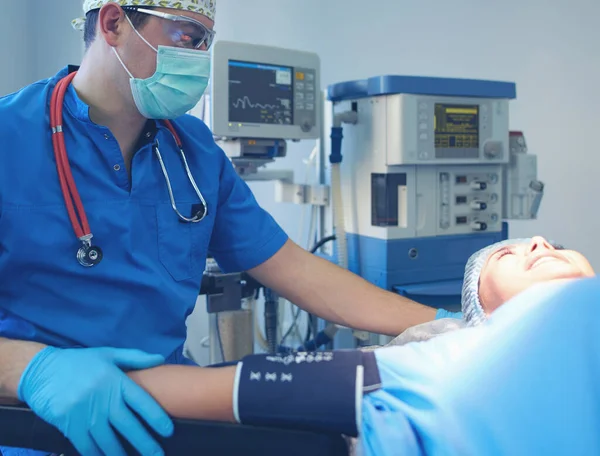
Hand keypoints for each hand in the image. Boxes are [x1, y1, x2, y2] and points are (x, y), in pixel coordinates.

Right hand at [18, 346, 172, 455]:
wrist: (41, 371)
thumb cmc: (78, 362)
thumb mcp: (108, 354)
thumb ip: (135, 358)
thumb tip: (160, 359)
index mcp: (116, 381)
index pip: (142, 402)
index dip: (156, 418)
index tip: (168, 430)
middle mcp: (103, 399)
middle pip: (129, 426)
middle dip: (145, 443)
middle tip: (157, 455)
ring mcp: (86, 414)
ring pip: (109, 440)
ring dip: (121, 454)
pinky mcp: (69, 425)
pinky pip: (87, 446)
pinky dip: (97, 455)